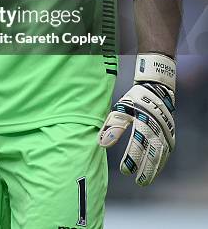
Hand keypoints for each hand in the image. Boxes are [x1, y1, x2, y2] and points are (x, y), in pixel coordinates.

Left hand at [98, 54, 175, 185]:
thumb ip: (112, 127)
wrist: (156, 89)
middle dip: (146, 169)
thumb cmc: (135, 99)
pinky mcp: (170, 134)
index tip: (125, 171)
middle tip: (138, 182)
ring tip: (145, 180)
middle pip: (152, 154)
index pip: (137, 145)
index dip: (131, 159)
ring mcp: (166, 133)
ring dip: (154, 169)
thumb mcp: (121, 109)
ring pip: (161, 155)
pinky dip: (160, 162)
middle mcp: (157, 129)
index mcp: (143, 122)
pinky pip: (166, 151)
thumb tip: (101, 143)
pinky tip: (155, 170)